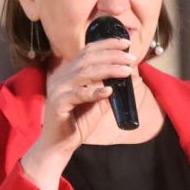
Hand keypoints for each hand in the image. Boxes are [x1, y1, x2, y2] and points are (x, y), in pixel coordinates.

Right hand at [30, 36, 137, 159]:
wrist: (59, 145)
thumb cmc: (78, 123)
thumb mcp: (97, 103)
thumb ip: (108, 88)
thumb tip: (128, 76)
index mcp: (70, 73)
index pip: (88, 51)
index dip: (107, 44)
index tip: (126, 43)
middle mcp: (62, 77)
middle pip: (88, 58)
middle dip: (112, 55)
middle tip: (131, 58)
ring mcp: (58, 89)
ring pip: (84, 73)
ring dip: (108, 69)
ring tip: (127, 71)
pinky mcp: (58, 104)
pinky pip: (77, 95)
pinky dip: (93, 92)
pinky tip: (108, 91)